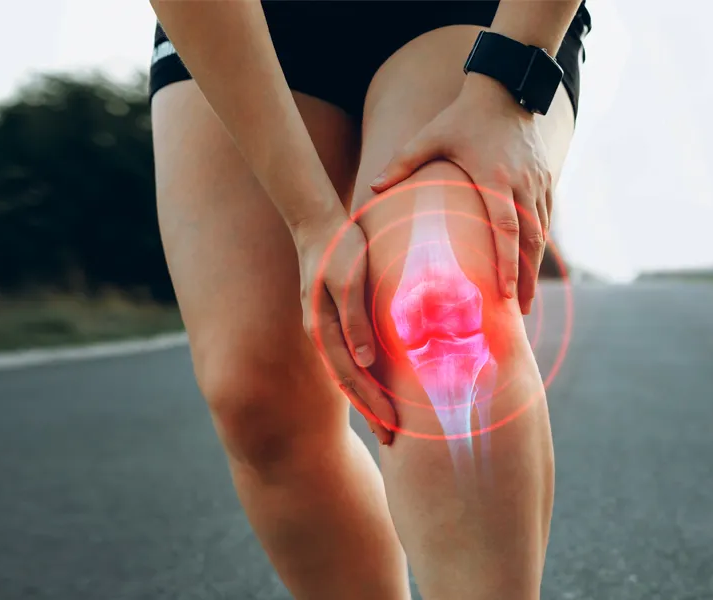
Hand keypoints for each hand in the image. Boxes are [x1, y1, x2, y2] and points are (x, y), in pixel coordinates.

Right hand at [292, 211, 397, 444]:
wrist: (319, 224)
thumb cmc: (339, 249)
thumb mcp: (348, 282)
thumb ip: (355, 321)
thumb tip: (365, 362)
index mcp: (323, 329)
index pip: (351, 378)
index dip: (373, 404)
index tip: (393, 428)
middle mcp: (321, 334)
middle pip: (348, 383)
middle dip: (371, 412)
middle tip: (392, 440)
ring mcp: (325, 328)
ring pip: (348, 374)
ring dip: (367, 399)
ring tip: (386, 421)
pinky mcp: (334, 319)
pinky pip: (349, 358)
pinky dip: (363, 378)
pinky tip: (376, 385)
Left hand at [369, 74, 552, 313]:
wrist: (506, 88)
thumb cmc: (464, 116)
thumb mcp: (430, 136)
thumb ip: (401, 163)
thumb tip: (371, 187)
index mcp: (494, 179)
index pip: (505, 230)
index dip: (509, 265)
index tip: (509, 295)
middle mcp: (522, 184)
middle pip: (529, 241)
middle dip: (527, 278)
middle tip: (522, 311)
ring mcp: (538, 182)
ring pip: (541, 232)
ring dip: (536, 266)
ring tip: (527, 297)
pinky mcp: (546, 177)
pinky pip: (547, 216)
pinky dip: (542, 241)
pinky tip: (534, 262)